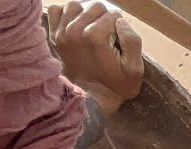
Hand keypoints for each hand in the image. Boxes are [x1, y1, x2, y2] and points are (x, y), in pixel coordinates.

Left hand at [49, 2, 143, 116]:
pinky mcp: (54, 36)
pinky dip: (64, 14)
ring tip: (91, 27)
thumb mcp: (136, 69)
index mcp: (96, 36)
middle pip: (95, 7)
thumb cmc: (117, 85)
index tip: (118, 39)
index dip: (120, 25)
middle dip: (104, 17)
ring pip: (75, 5)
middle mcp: (76, 30)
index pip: (113, 14)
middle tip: (107, 34)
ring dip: (85, 13)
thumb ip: (133, 41)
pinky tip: (74, 24)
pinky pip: (55, 11)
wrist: (92, 98)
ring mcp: (62, 32)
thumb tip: (121, 21)